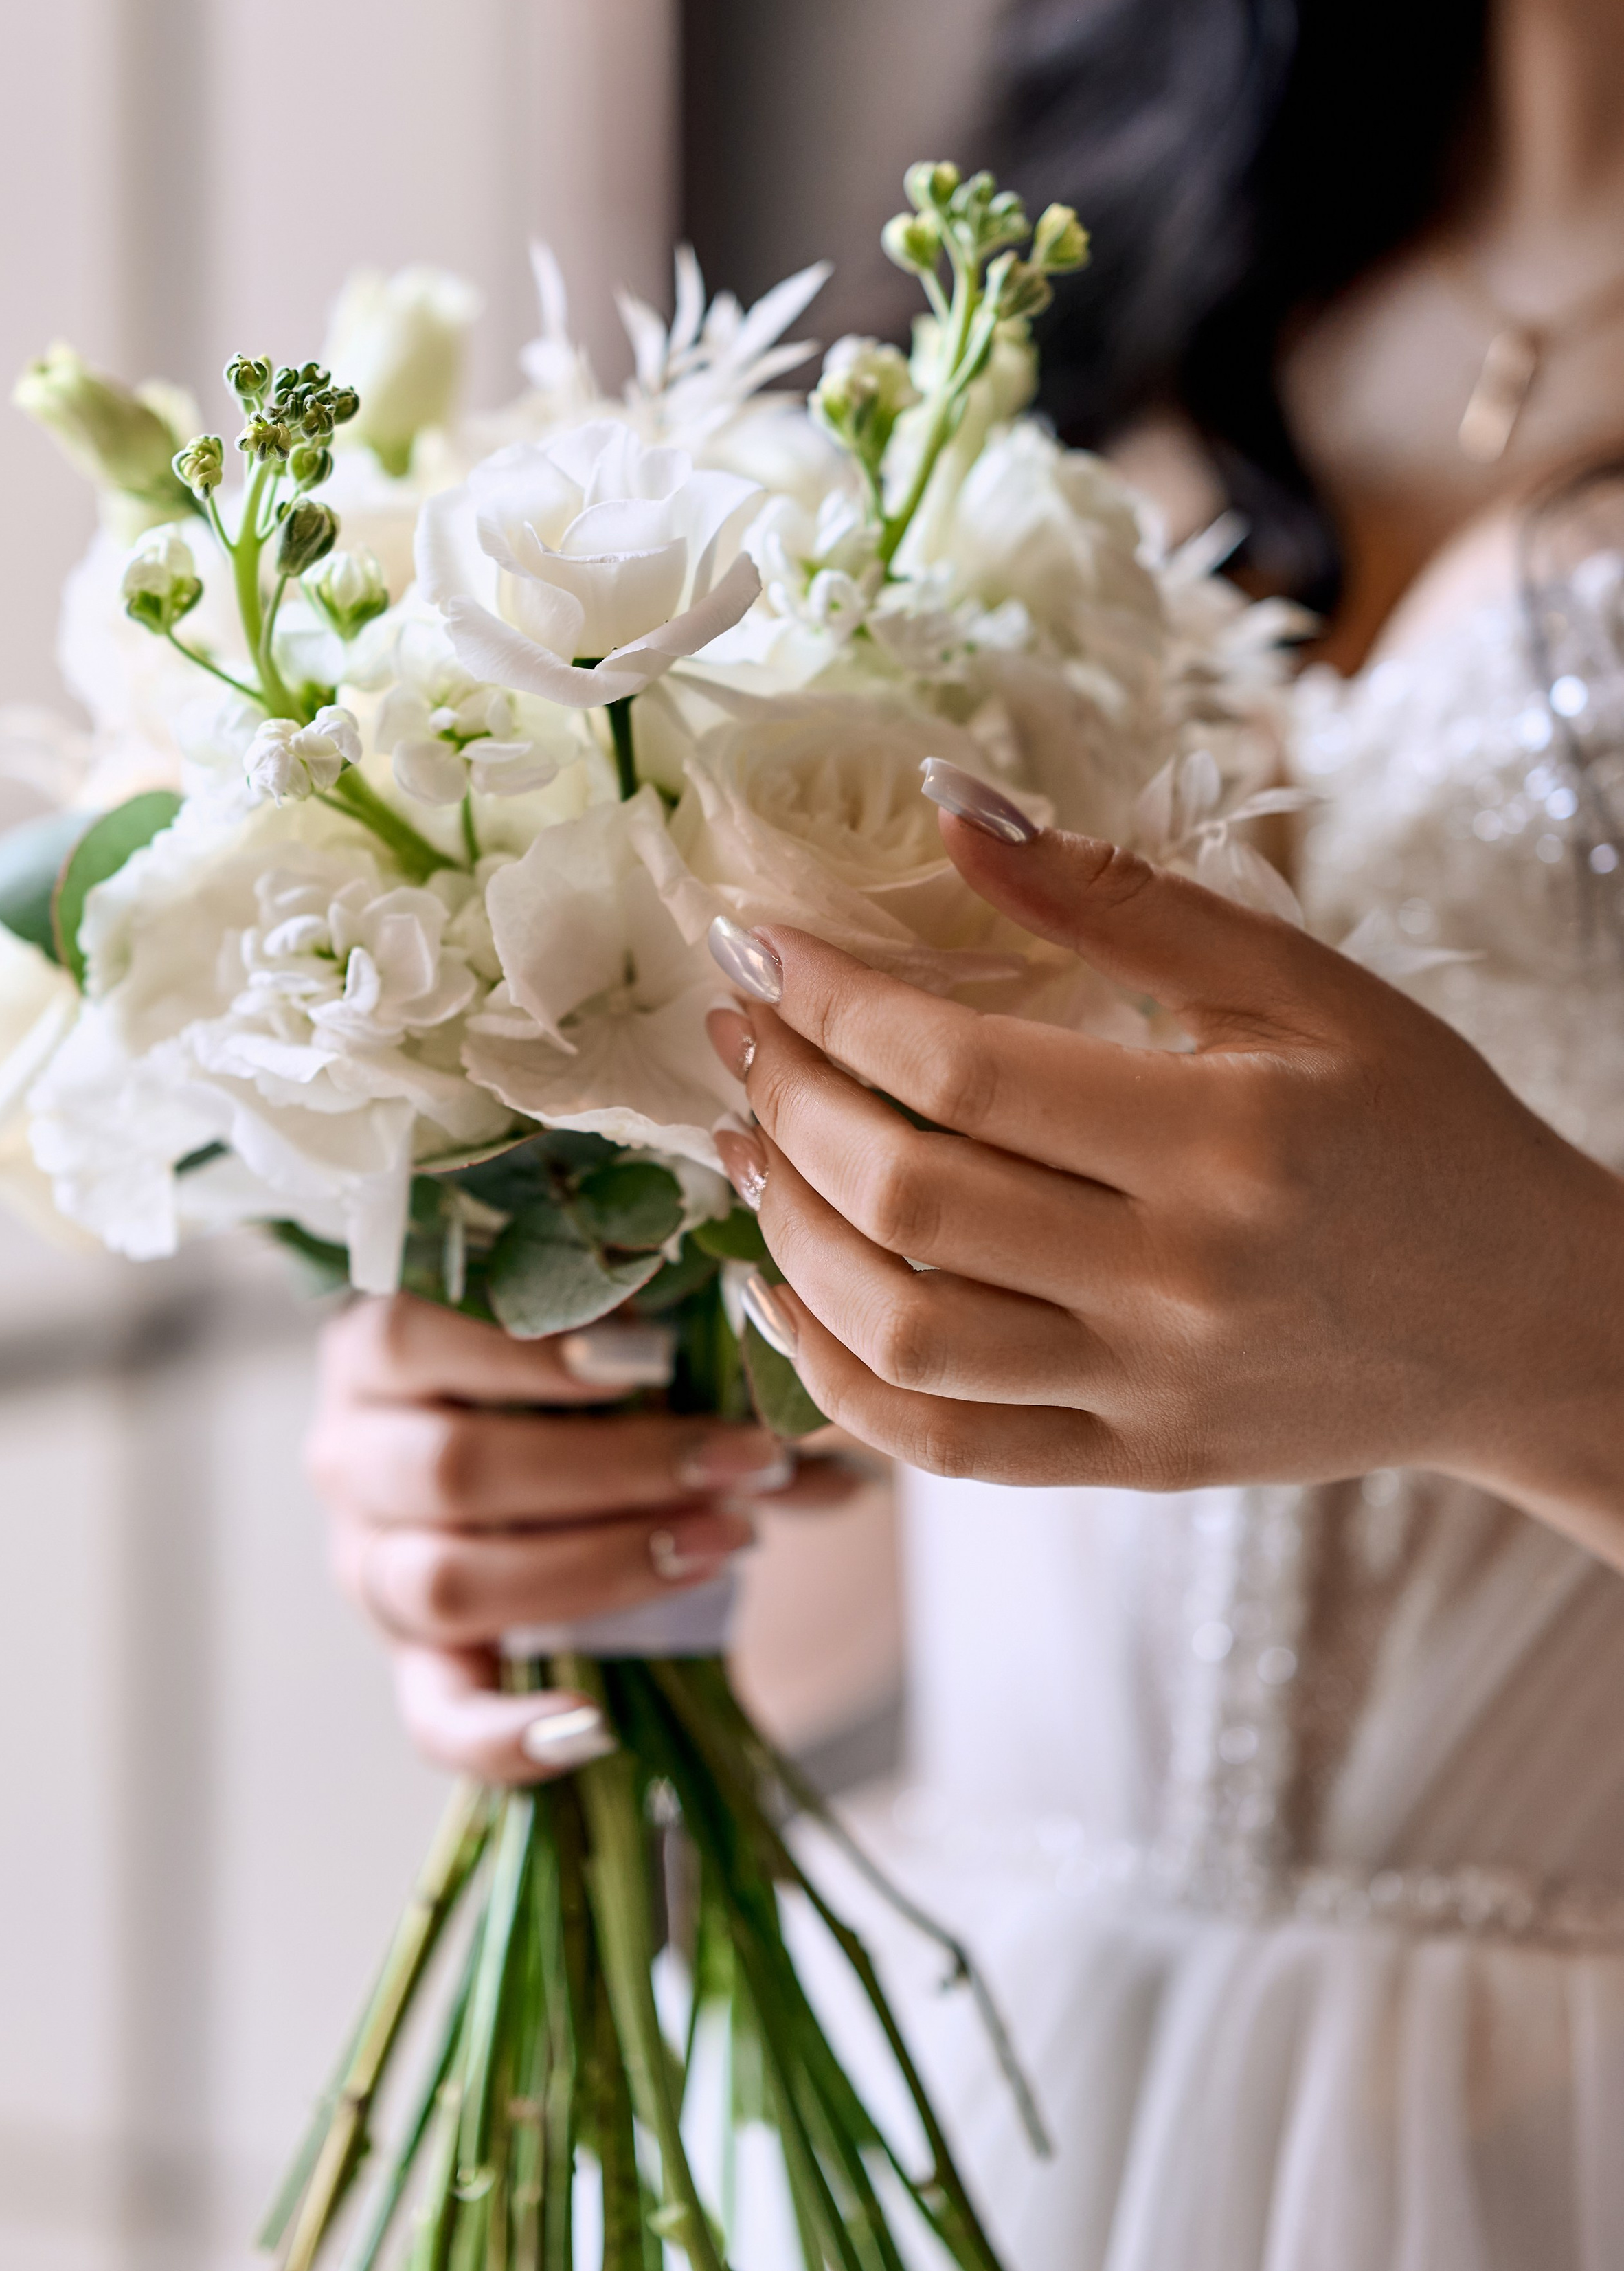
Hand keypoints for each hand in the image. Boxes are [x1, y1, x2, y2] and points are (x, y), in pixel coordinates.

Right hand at [308, 1294, 855, 1782]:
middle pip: (452, 1468)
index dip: (522, 1354)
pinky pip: (435, 1720)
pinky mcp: (409, 1666)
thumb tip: (840, 1434)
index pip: (407, 1338)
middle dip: (612, 1469)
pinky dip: (509, 1736)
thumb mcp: (613, 1357)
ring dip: (599, 1568)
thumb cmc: (565, 1390)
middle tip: (740, 1462)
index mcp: (375, 1353)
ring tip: (725, 1542)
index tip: (651, 1358)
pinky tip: (594, 1727)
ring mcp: (371, 1568)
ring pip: (445, 1581)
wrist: (521, 1476)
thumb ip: (703, 1366)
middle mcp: (352, 1459)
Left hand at [706, 772, 1623, 1558]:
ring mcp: (1147, 1392)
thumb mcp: (1305, 986)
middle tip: (740, 1028)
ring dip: (787, 1230)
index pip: (964, 1072)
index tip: (759, 943)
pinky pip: (940, 1447)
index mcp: (1223, 1144)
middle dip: (789, 1100)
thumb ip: (1120, 901)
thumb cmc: (1424, 1129)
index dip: (833, 1000)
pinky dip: (833, 1378)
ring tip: (749, 1140)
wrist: (1530, 1324)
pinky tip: (785, 1286)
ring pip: (902, 1336)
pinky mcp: (1130, 1464)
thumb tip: (946, 806)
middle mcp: (1176, 1284)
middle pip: (912, 1200)